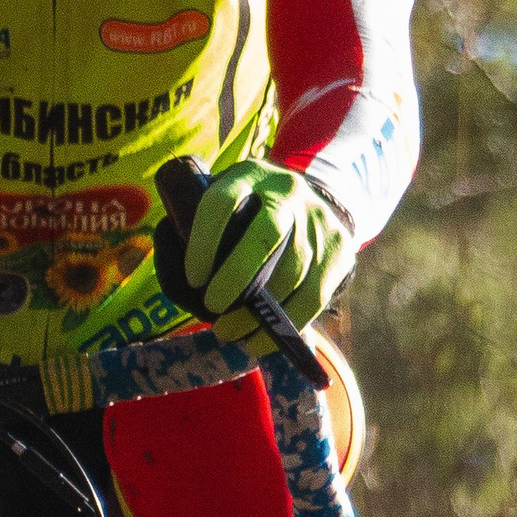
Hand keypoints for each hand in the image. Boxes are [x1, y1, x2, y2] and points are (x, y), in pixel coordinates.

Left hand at [183, 159, 353, 338]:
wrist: (314, 199)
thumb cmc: (250, 213)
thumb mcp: (228, 202)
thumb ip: (202, 226)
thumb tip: (176, 273)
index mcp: (250, 175)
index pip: (222, 202)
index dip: (205, 242)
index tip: (194, 278)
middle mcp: (287, 193)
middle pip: (265, 236)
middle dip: (236, 278)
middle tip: (212, 307)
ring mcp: (318, 221)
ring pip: (292, 272)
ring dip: (258, 312)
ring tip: (228, 332)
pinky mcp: (340, 250)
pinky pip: (314, 296)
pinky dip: (285, 324)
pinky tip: (259, 341)